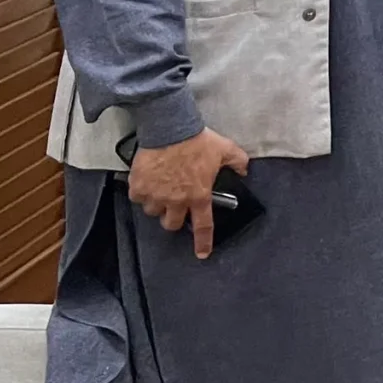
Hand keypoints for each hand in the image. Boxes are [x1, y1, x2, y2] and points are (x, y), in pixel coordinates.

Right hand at [128, 128, 248, 259]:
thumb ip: (238, 162)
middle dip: (173, 218)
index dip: (203, 242)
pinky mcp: (139, 187)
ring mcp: (156, 196)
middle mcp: (176, 201)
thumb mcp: (226, 149)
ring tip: (161, 188)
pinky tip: (148, 181)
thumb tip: (244, 170)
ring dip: (157, 204)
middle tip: (174, 205)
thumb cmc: (197, 140)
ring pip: (153, 212)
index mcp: (199, 195)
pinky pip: (138, 198)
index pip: (203, 225)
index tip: (202, 254)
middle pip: (172, 224)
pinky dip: (142, 192)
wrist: (170, 128)